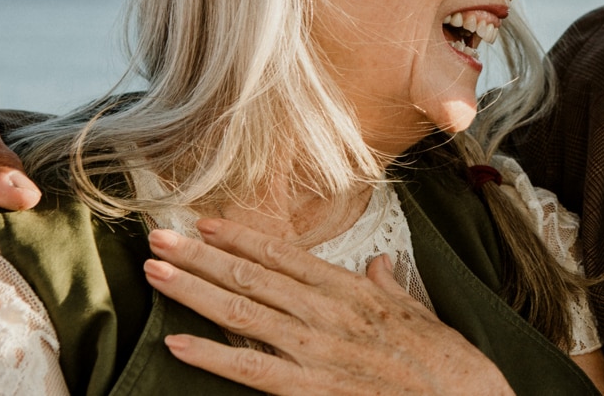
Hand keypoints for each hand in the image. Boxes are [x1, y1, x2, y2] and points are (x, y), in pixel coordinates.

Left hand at [144, 218, 514, 395]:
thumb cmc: (447, 363)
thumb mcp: (419, 312)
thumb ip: (390, 286)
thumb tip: (377, 264)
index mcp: (352, 291)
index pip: (284, 255)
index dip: (240, 238)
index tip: (206, 224)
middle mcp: (328, 312)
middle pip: (252, 276)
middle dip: (201, 256)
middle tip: (159, 238)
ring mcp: (317, 351)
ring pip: (242, 312)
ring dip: (194, 291)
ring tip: (156, 273)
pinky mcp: (313, 390)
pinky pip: (251, 370)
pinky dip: (211, 356)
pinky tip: (177, 343)